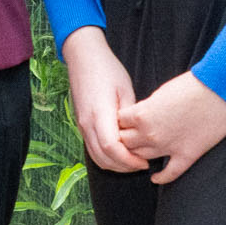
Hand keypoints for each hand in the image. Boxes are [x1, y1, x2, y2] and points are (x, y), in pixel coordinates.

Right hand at [63, 30, 146, 173]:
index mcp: (99, 113)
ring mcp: (82, 125)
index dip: (128, 160)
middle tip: (141, 165)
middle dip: (123, 167)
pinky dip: (106, 157)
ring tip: (132, 161)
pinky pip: (92, 149)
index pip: (112, 147)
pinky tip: (121, 152)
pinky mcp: (82, 125)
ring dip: (114, 164)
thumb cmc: (107, 69)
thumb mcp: (125, 89)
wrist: (83, 58)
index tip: (144, 162)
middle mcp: (87, 123)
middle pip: (103, 158)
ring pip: (96, 157)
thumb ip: (130, 116)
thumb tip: (138, 135)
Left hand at [115, 73, 225, 185]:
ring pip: (141, 158)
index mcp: (141, 114)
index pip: (118, 122)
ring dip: (138, 155)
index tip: (125, 120)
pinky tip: (156, 178)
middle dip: (124, 138)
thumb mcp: (160, 92)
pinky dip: (161, 178)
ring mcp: (168, 147)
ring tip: (139, 154)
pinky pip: (169, 174)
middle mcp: (150, 134)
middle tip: (128, 136)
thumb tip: (141, 118)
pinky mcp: (186, 155)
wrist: (219, 89)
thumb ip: (146, 108)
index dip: (120, 120)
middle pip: (124, 142)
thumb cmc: (191, 85)